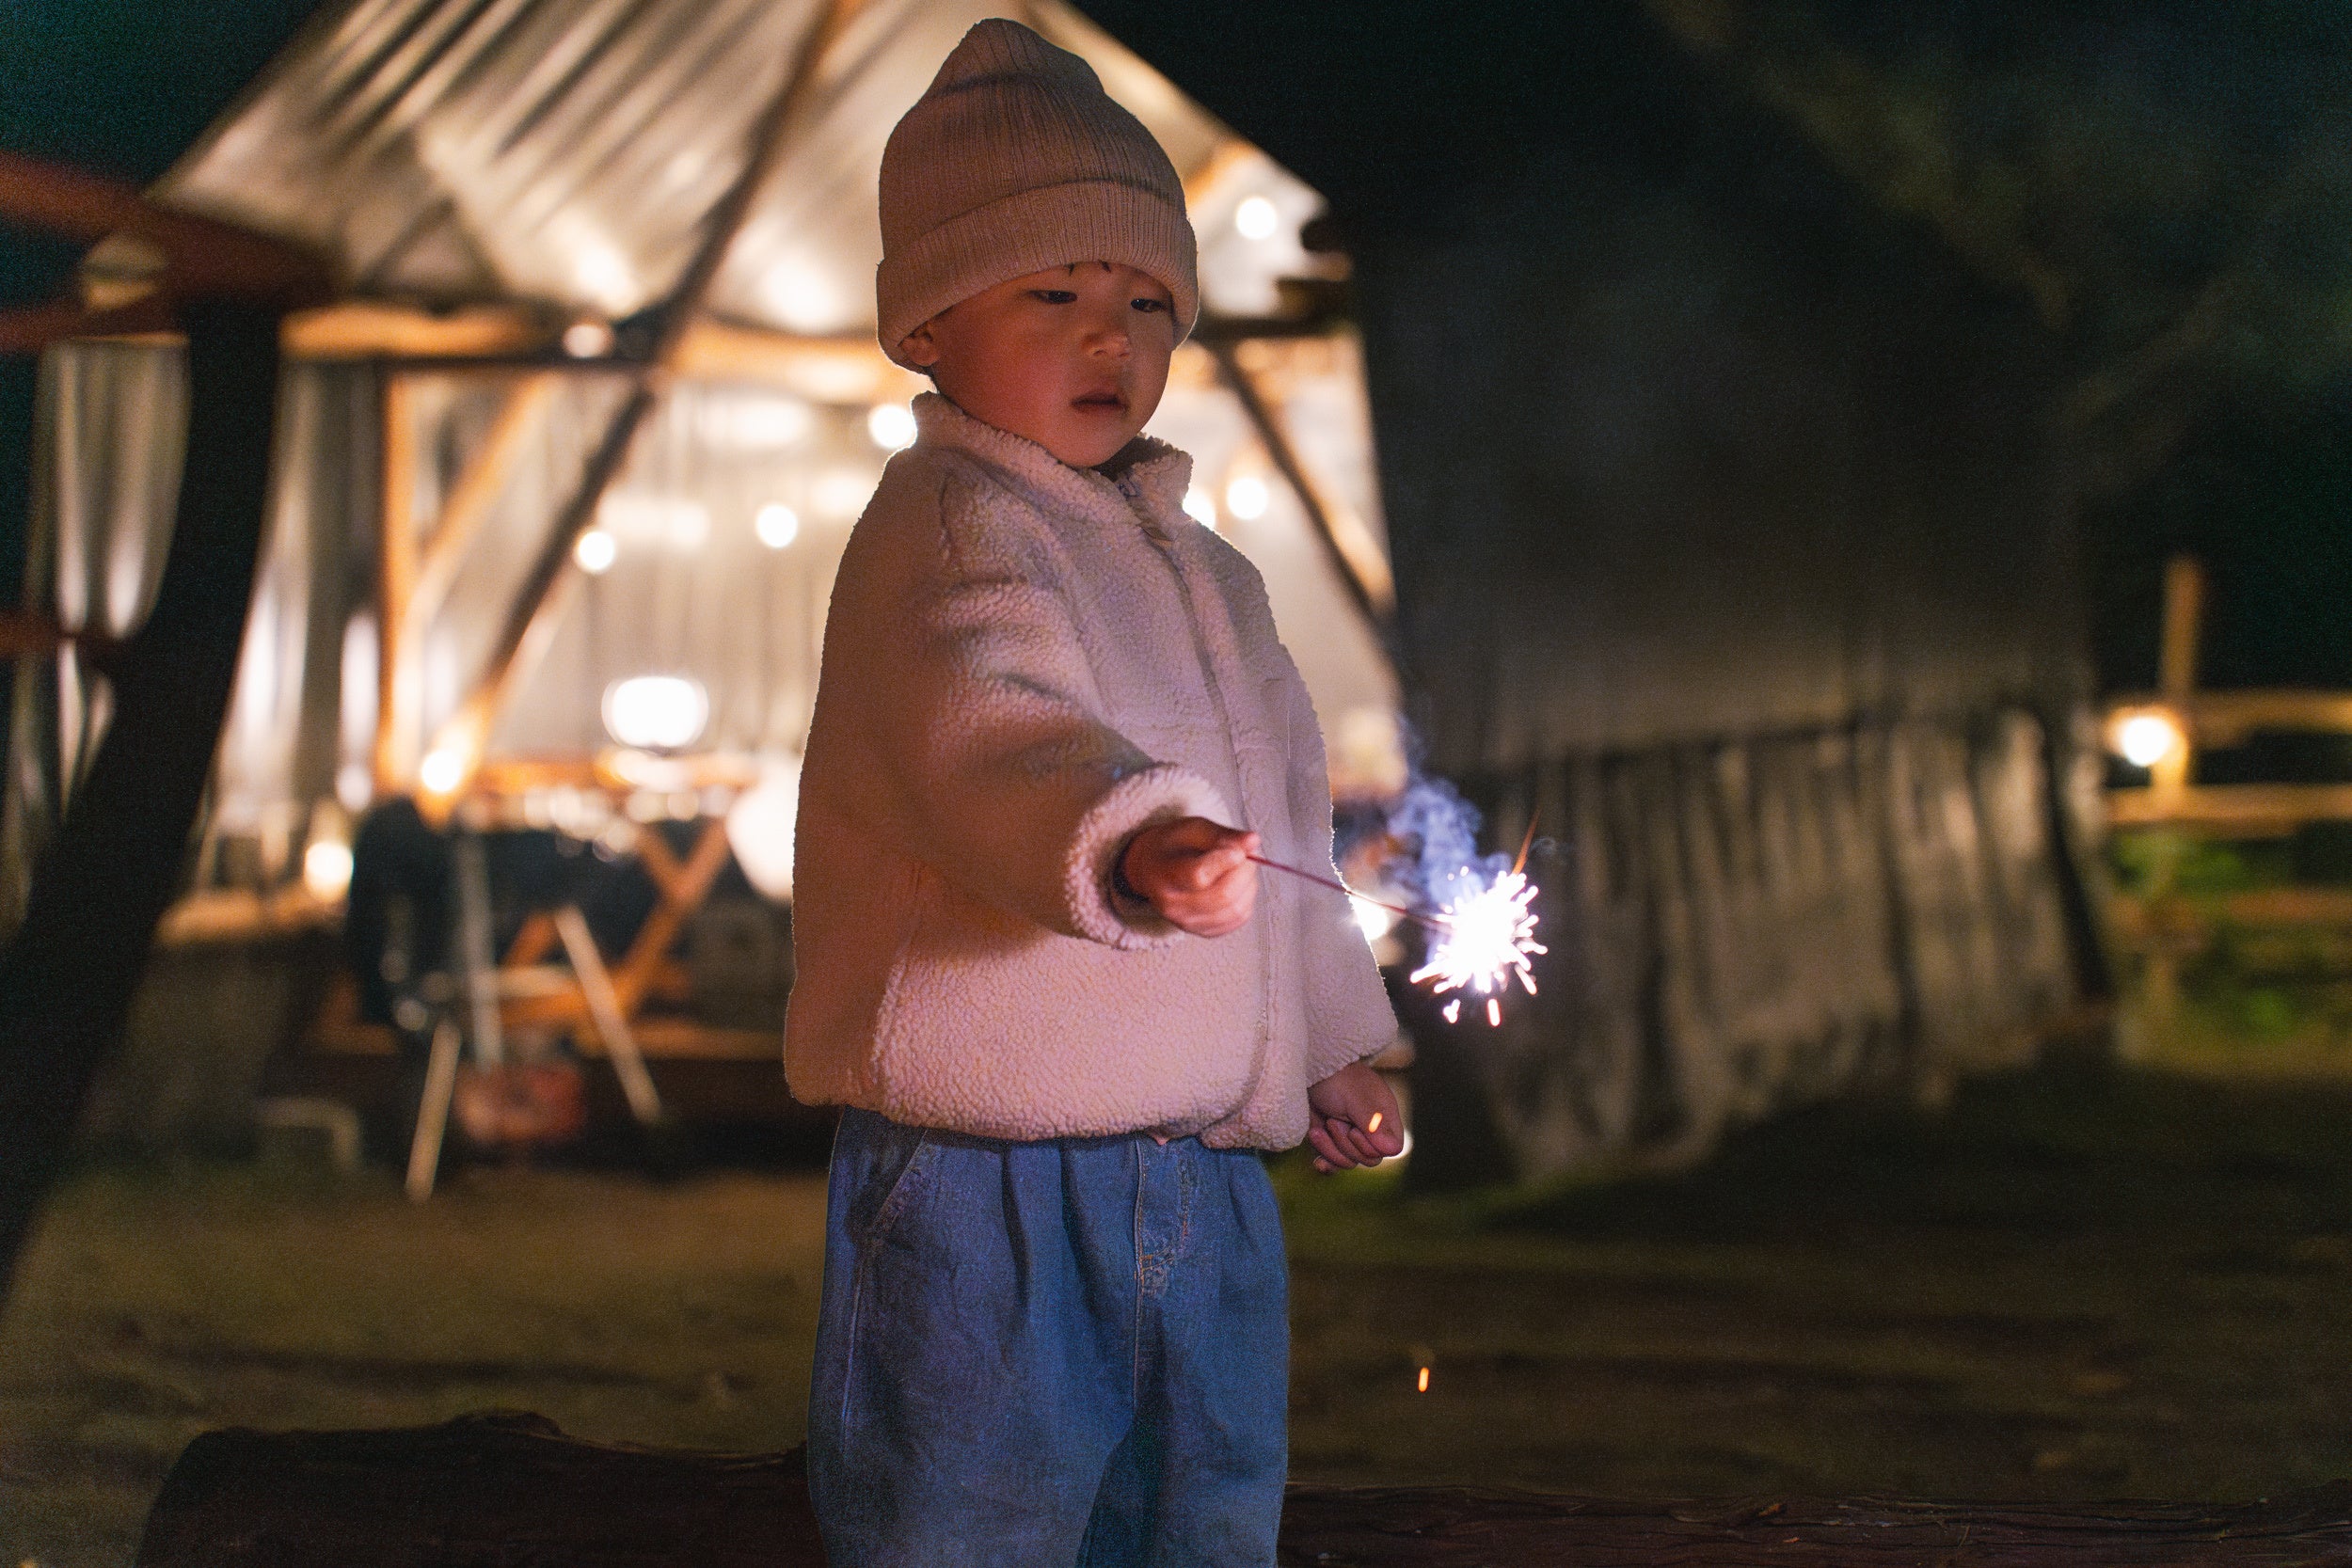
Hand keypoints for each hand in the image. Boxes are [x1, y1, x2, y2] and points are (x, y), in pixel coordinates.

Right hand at [1120, 818, 1259, 937]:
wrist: (1152, 870)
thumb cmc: (1173, 847)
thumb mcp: (1194, 829)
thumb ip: (1223, 835)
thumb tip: (1253, 841)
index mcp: (1165, 875)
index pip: (1199, 876)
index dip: (1225, 861)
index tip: (1237, 849)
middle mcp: (1174, 906)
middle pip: (1223, 895)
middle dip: (1244, 871)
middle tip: (1244, 853)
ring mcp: (1188, 923)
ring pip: (1236, 908)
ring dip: (1248, 884)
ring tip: (1239, 867)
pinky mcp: (1205, 931)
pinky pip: (1239, 918)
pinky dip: (1246, 898)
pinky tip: (1237, 884)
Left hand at [1305, 1059, 1404, 1171]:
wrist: (1305, 1069)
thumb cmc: (1335, 1077)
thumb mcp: (1356, 1098)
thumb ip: (1374, 1123)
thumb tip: (1393, 1150)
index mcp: (1383, 1115)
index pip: (1392, 1148)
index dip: (1372, 1147)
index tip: (1354, 1130)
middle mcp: (1369, 1127)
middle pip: (1369, 1159)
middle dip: (1346, 1145)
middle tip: (1332, 1121)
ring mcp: (1349, 1134)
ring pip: (1349, 1162)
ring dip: (1330, 1149)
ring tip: (1317, 1129)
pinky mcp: (1330, 1140)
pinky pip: (1333, 1163)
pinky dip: (1325, 1161)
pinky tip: (1317, 1160)